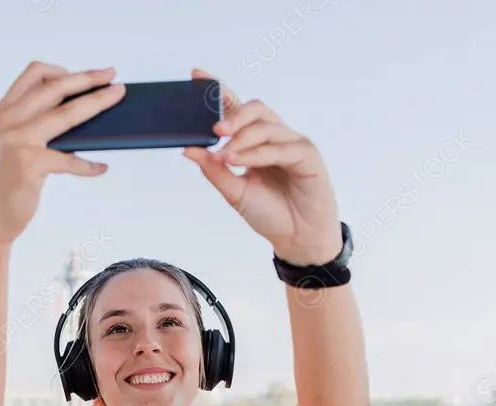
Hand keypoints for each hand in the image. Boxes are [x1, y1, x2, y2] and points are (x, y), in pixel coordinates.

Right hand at [0, 62, 125, 250]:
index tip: (88, 75)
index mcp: (4, 111)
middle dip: (89, 79)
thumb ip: (34, 126)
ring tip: (116, 100)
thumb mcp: (12, 146)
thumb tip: (79, 115)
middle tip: (113, 77)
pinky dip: (88, 165)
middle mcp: (8, 120)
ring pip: (67, 114)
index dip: (64, 70)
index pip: (35, 74)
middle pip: (56, 87)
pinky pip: (70, 160)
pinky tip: (101, 168)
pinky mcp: (30, 163)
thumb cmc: (6, 184)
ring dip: (97, 103)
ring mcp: (18, 140)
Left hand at [183, 69, 340, 265]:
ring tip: (224, 156)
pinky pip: (279, 148)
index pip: (236, 108)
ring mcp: (292, 144)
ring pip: (266, 127)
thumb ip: (213, 170)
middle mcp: (275, 136)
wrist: (296, 238)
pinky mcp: (307, 156)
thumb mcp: (234, 192)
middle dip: (233, 115)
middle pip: (255, 109)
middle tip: (214, 131)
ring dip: (241, 140)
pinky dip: (256, 154)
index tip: (196, 76)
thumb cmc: (269, 212)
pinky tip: (239, 161)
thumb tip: (188, 150)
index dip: (218, 90)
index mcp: (255, 140)